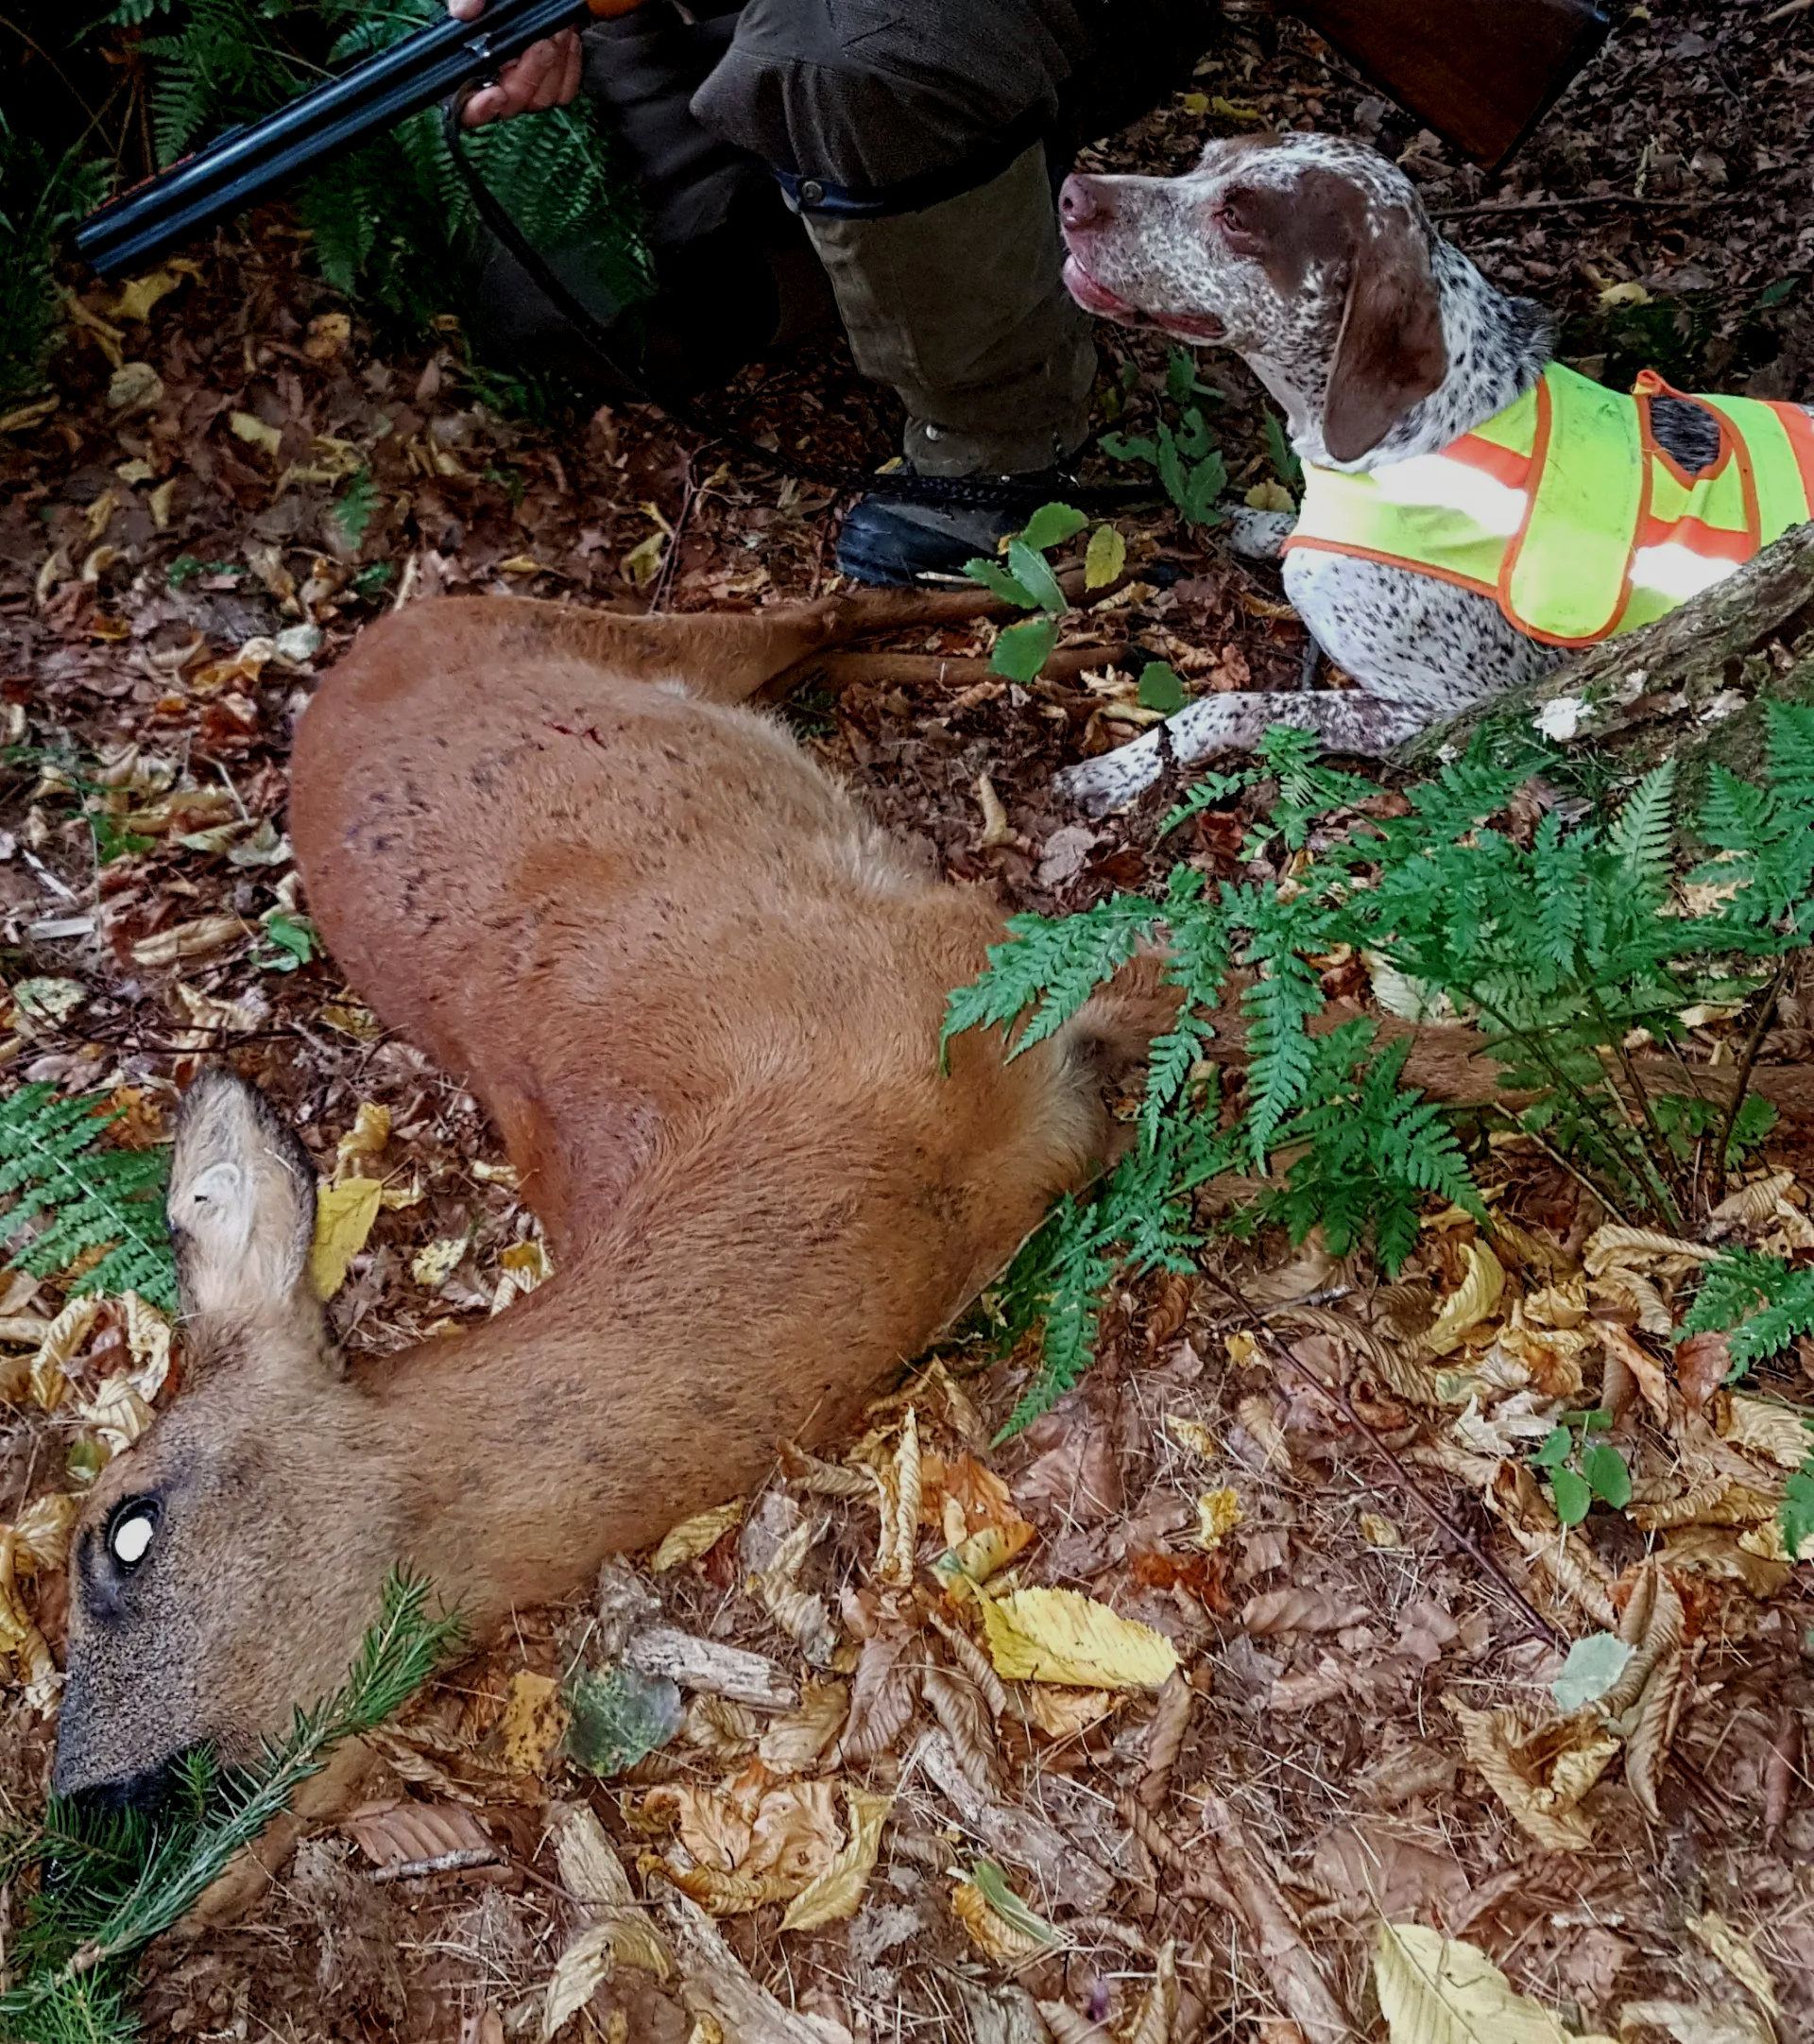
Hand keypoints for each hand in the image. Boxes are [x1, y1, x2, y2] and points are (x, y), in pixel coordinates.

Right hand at [447, 0, 585, 126]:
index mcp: (467, 69)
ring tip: (557, 32)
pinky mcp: (552, 86)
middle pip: (512, 104)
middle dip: (528, 75)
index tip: (497, 94)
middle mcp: (496, 84)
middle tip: (541, 44)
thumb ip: (466, 0)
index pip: (467, 109)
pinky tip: (567, 41)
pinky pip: (564, 92)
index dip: (480, 109)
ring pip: (541, 100)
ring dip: (552, 66)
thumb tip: (464, 14)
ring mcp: (526, 89)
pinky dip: (569, 66)